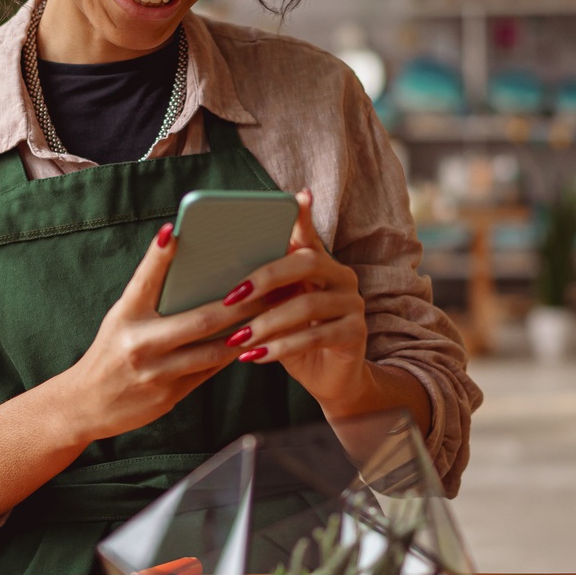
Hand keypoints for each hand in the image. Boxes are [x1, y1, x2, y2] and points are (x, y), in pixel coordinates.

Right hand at [53, 222, 247, 440]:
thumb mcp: (122, 318)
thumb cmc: (112, 351)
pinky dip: (230, 355)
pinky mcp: (168, 396)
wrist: (86, 404)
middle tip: (268, 288)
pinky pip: (208, 372)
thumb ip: (151, 296)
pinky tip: (251, 341)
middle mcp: (138, 343)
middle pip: (200, 321)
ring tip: (270, 315)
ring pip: (213, 351)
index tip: (174, 232)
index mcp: (125, 316)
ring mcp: (155, 373)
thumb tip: (186, 262)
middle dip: (239, 305)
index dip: (158, 255)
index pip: (143, 280)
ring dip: (245, 333)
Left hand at [219, 190, 379, 415]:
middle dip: (266, 278)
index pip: (309, 234)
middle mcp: (342, 277)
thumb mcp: (278, 310)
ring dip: (267, 322)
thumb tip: (220, 280)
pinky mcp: (355, 334)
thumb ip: (263, 290)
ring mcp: (353, 304)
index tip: (298, 196)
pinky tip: (255, 356)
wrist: (330, 379)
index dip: (304, 216)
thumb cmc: (296, 337)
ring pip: (307, 305)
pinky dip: (281, 347)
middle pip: (307, 263)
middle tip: (232, 297)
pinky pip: (315, 336)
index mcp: (321, 264)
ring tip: (238, 338)